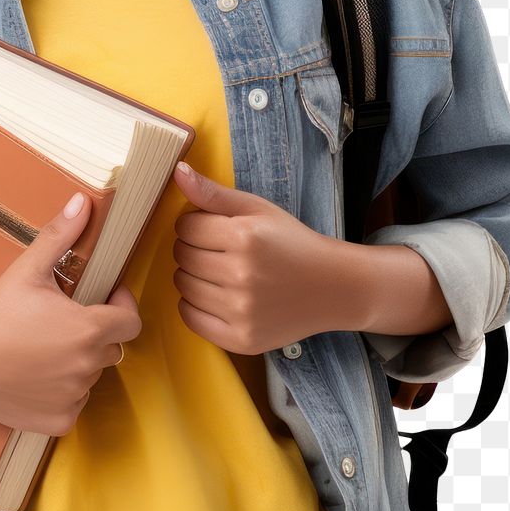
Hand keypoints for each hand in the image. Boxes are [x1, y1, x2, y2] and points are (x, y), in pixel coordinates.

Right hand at [0, 191, 141, 436]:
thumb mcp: (28, 269)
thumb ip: (61, 235)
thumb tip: (82, 201)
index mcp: (88, 329)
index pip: (131, 322)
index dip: (122, 307)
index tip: (105, 298)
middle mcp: (87, 366)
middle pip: (111, 347)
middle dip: (96, 332)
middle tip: (64, 320)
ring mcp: (73, 397)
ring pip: (92, 375)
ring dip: (79, 361)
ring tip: (46, 346)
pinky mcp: (58, 421)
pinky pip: (75, 403)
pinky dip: (64, 392)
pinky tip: (38, 375)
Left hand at [172, 162, 356, 355]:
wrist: (331, 287)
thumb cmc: (291, 243)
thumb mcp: (257, 208)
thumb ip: (213, 192)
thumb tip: (177, 171)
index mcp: (245, 236)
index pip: (186, 226)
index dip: (194, 224)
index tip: (211, 228)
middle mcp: (241, 274)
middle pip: (182, 256)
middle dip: (192, 248)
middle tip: (216, 250)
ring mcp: (241, 310)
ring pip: (183, 286)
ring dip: (192, 276)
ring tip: (218, 271)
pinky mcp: (241, 339)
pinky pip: (190, 317)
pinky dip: (194, 305)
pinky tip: (215, 295)